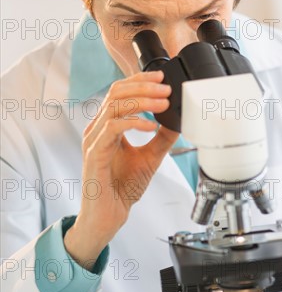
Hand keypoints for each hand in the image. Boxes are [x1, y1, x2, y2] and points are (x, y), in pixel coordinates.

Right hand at [64, 70, 178, 268]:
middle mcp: (98, 129)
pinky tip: (151, 125)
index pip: (120, 92)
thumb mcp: (150, 157)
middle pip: (116, 92)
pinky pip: (113, 128)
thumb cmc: (123, 187)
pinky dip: (134, 122)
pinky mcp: (95, 153)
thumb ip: (162, 138)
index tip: (161, 77)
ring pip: (115, 106)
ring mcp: (94, 140)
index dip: (139, 80)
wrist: (110, 214)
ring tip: (163, 103)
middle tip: (166, 89)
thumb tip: (178, 121)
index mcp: (107, 126)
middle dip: (143, 86)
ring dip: (142, 101)